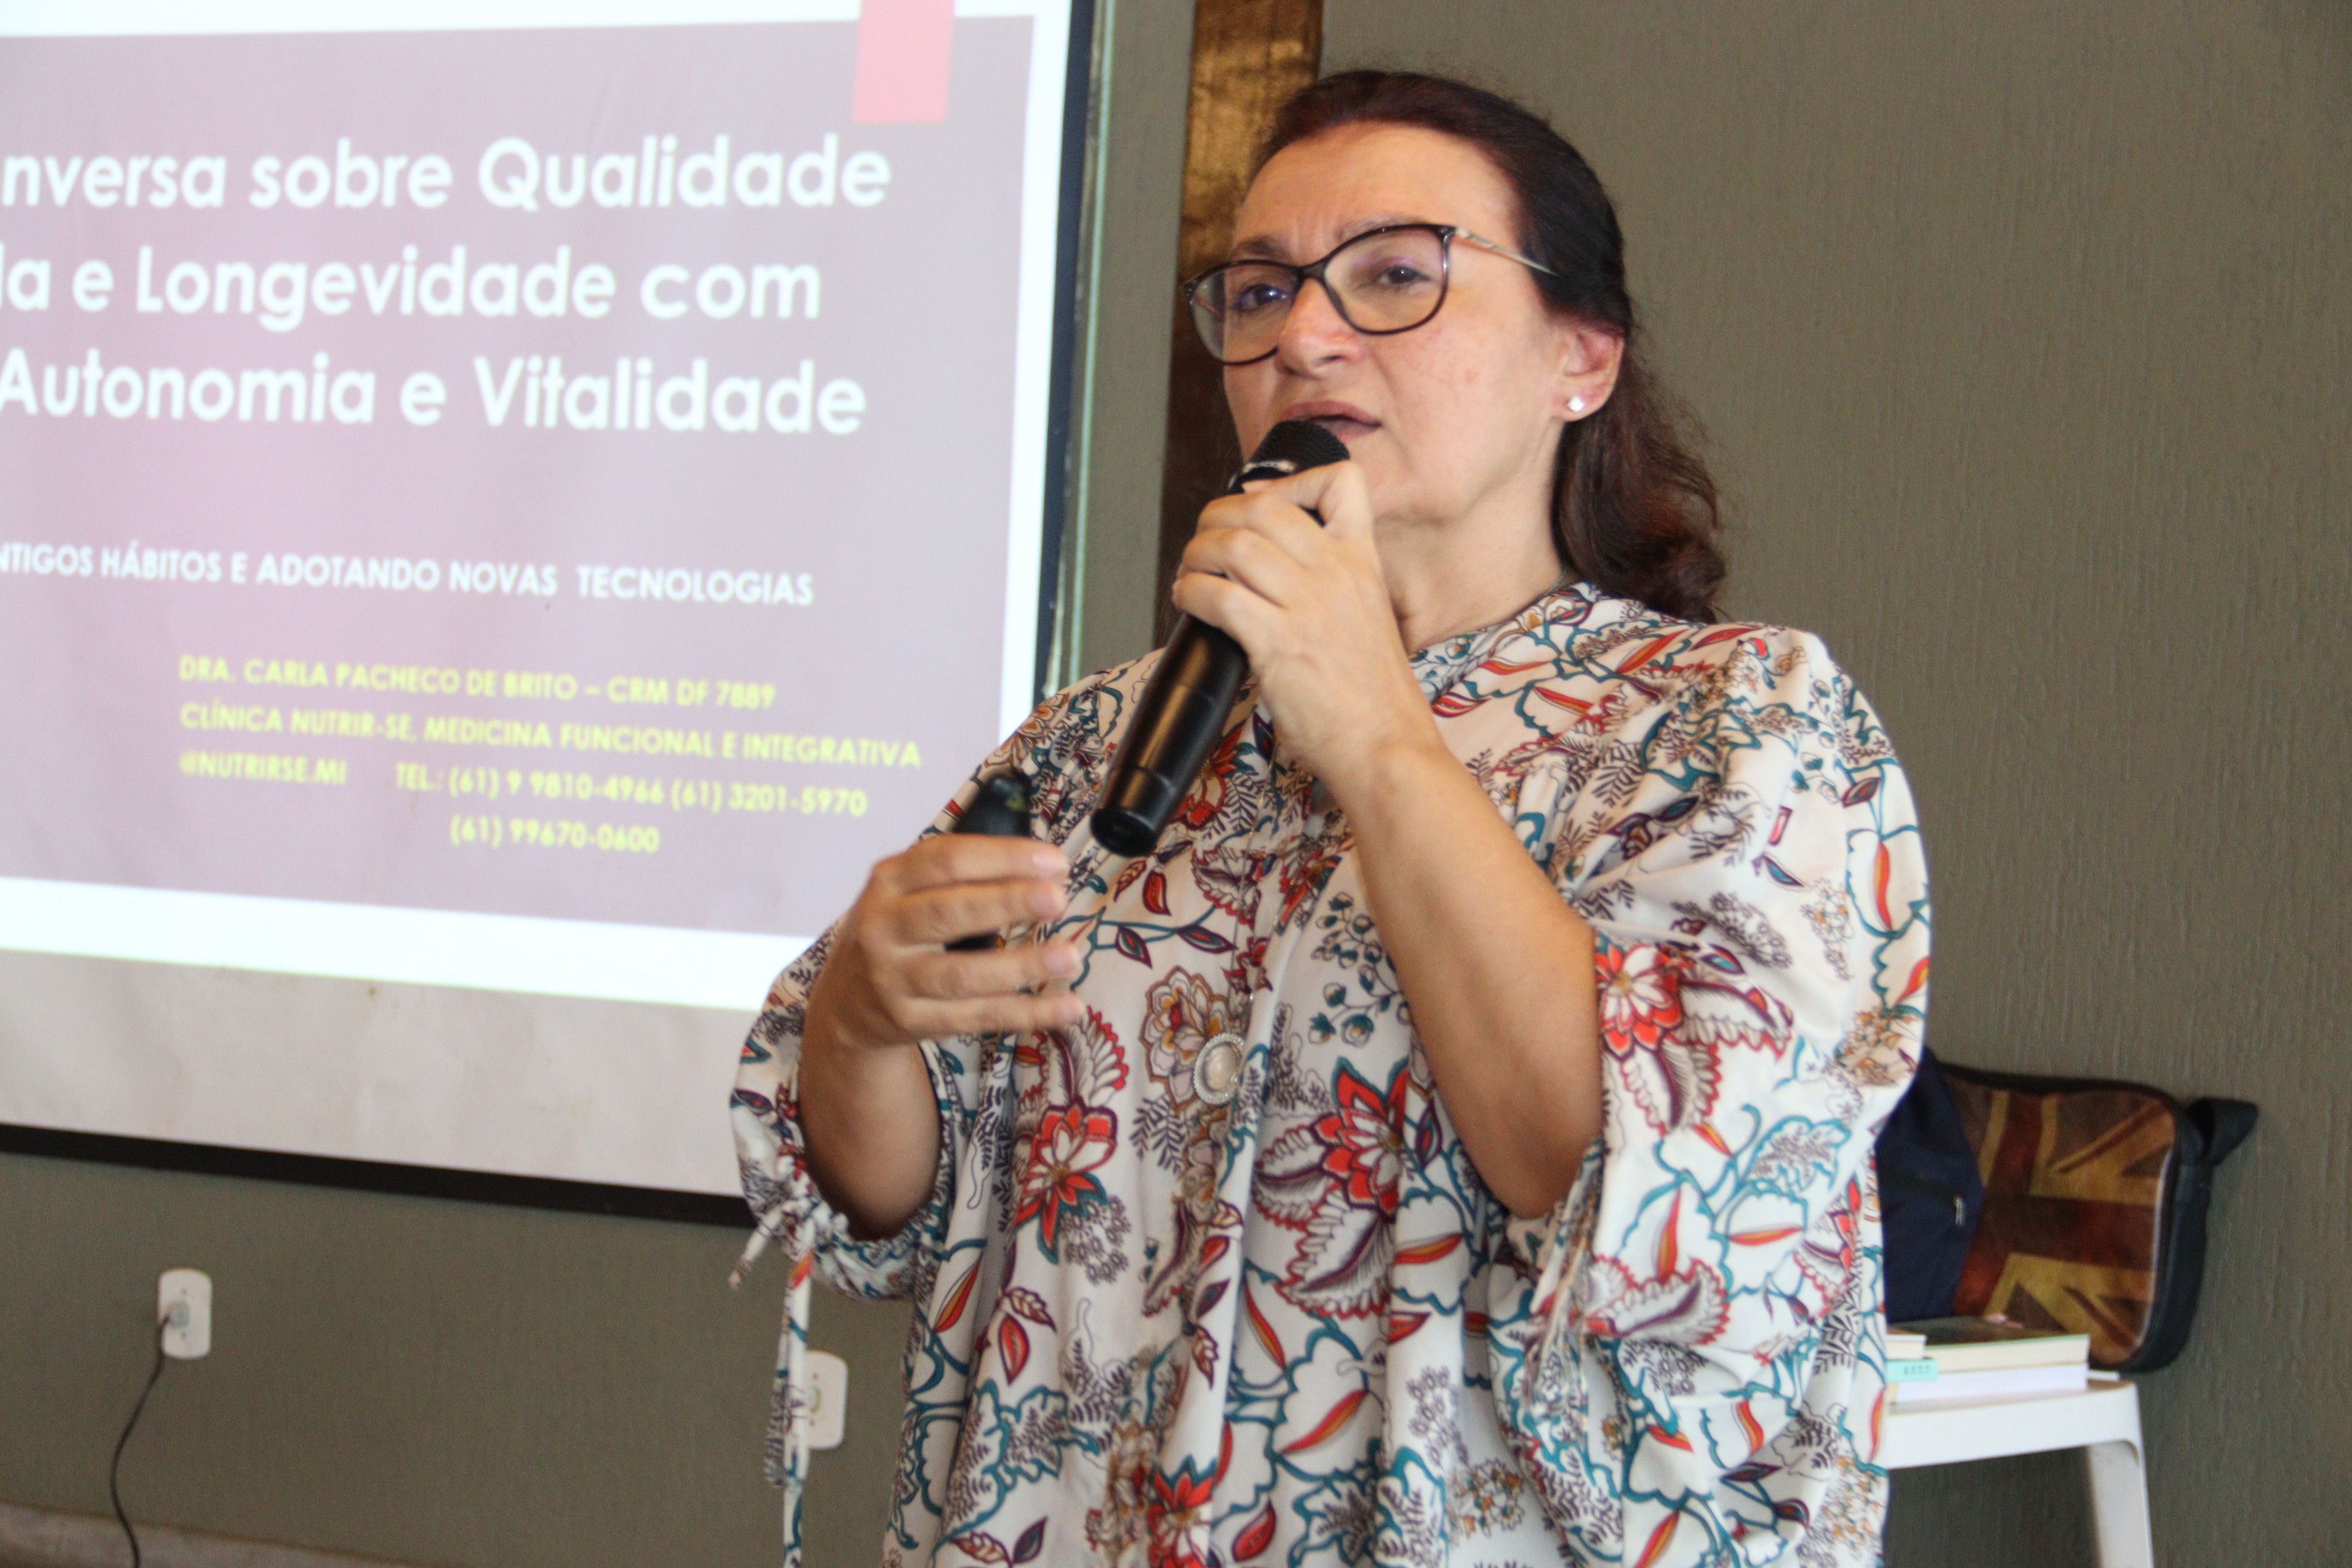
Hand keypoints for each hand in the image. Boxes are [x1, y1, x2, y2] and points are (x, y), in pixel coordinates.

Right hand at [806, 834, 1086, 1052]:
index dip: (1002, 858)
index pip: (946, 860)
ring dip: (1021, 966)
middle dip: (1007, 903)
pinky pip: (977, 1018)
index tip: (1055, 861)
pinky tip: (1068, 1007)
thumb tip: (1046, 868)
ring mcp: (894, 979)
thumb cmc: (898, 929)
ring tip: (1070, 956)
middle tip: (1057, 899)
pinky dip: (1027, 1013)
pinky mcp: (911, 1022)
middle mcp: (884, 928)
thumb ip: (962, 874)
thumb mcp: (909, 890)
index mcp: (889, 881)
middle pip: (948, 912)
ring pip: (962, 975)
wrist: (846, 1000)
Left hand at [1171, 458, 1439, 791]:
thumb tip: (1275, 568)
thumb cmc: (1374, 694)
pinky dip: (1191, 592)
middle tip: (1205, 539)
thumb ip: (1333, 582)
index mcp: (1363, 560)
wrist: (1387, 743)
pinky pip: (1219, 596)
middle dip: (1218, 515)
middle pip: (1264, 507)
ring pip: (1234, 546)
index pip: (1341, 481)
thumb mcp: (1369, 615)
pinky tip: (1189, 602)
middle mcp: (1336, 573)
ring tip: (1190, 572)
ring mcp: (1308, 606)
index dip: (1290, 480)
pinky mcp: (1279, 644)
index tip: (1262, 500)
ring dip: (1197, 554)